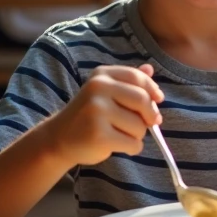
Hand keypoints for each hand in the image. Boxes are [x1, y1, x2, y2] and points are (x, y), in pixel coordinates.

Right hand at [44, 64, 163, 166]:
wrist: (58, 139)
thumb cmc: (88, 116)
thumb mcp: (105, 93)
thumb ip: (128, 82)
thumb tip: (150, 68)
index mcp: (102, 75)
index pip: (137, 77)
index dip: (152, 90)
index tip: (158, 99)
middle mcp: (98, 89)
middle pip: (143, 100)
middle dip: (150, 115)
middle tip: (148, 123)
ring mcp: (97, 111)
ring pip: (140, 125)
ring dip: (137, 134)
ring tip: (119, 134)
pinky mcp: (99, 135)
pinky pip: (133, 143)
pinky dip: (132, 148)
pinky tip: (116, 145)